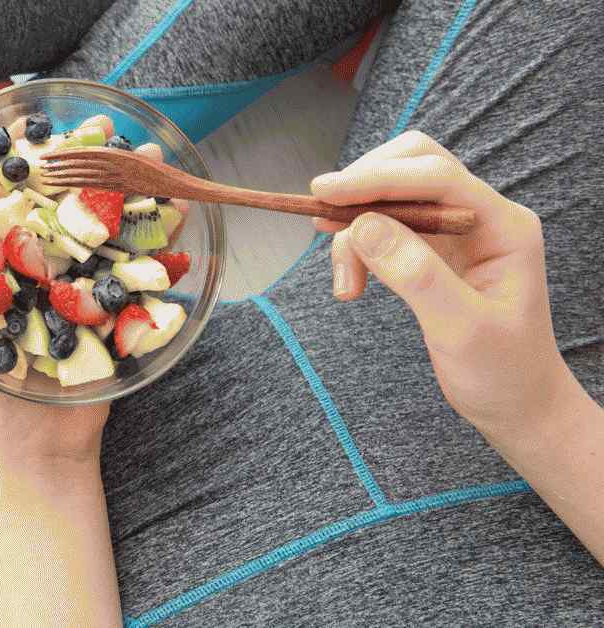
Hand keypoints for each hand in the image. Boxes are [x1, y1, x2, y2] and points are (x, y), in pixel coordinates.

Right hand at [312, 131, 578, 432]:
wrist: (516, 406)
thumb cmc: (502, 372)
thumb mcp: (461, 328)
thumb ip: (415, 274)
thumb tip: (362, 227)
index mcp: (503, 226)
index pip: (436, 177)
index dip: (378, 178)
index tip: (325, 192)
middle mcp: (480, 218)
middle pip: (414, 167)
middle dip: (365, 189)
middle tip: (324, 222)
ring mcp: (455, 233)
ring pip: (391, 200)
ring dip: (356, 230)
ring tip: (345, 285)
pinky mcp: (432, 253)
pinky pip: (385, 230)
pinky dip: (359, 250)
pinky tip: (352, 284)